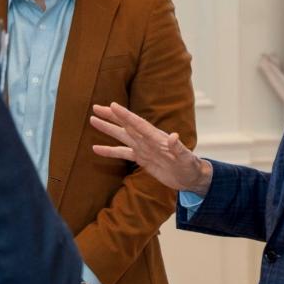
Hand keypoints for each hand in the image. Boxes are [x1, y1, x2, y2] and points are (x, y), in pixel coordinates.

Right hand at [90, 102, 211, 195]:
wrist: (191, 178)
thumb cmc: (191, 166)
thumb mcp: (186, 158)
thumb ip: (178, 147)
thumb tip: (174, 136)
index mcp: (156, 137)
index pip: (138, 124)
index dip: (125, 115)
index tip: (112, 105)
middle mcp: (147, 140)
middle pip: (126, 125)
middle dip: (111, 116)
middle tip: (95, 107)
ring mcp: (143, 148)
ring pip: (122, 136)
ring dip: (108, 128)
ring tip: (92, 120)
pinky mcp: (141, 158)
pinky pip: (122, 153)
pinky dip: (109, 151)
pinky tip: (95, 149)